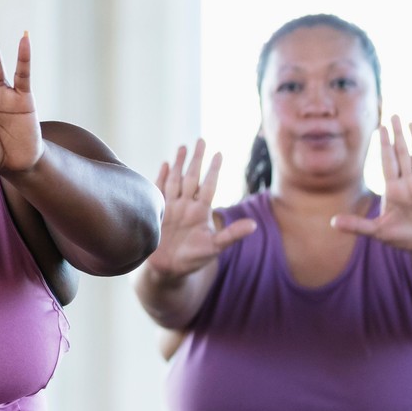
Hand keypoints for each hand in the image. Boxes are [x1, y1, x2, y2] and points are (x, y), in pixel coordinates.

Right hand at [145, 139, 255, 277]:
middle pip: (192, 177)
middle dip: (197, 159)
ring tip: (183, 146)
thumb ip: (231, 235)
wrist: (168, 270)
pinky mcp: (157, 212)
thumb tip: (254, 225)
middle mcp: (187, 206)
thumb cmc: (192, 259)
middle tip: (202, 140)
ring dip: (179, 164)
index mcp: (201, 211)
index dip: (214, 170)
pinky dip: (161, 177)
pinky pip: (159, 190)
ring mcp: (172, 207)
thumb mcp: (214, 247)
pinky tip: (164, 164)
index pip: (209, 186)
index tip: (219, 153)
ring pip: (176, 180)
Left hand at [331, 114, 411, 254]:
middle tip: (394, 116)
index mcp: (393, 190)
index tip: (380, 127)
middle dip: (398, 136)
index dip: (384, 145)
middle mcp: (409, 184)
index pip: (387, 162)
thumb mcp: (378, 232)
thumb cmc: (402, 237)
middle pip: (402, 155)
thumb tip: (332, 222)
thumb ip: (357, 225)